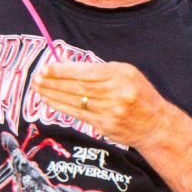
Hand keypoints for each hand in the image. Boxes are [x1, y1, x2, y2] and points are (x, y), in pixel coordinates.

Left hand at [33, 61, 169, 149]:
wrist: (155, 124)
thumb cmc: (139, 94)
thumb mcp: (125, 73)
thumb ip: (99, 70)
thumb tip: (67, 65)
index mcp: (121, 75)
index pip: (86, 72)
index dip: (63, 70)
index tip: (46, 68)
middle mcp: (116, 93)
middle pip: (78, 87)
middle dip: (53, 82)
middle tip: (36, 78)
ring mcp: (110, 111)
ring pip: (75, 101)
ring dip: (53, 95)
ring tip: (38, 88)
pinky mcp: (105, 126)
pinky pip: (78, 115)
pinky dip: (61, 107)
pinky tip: (49, 101)